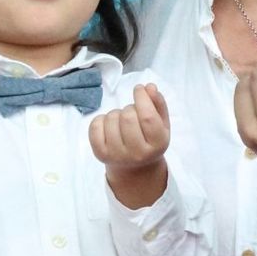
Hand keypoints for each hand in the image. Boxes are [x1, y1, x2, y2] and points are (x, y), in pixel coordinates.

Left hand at [90, 83, 169, 207]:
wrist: (134, 168)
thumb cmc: (149, 140)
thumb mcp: (161, 124)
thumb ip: (158, 104)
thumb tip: (149, 87)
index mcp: (157, 144)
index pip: (147, 117)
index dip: (142, 98)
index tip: (138, 89)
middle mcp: (137, 153)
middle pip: (128, 117)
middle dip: (129, 107)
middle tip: (132, 112)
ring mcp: (117, 155)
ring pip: (111, 119)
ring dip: (116, 113)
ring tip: (122, 122)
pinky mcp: (100, 154)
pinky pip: (95, 126)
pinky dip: (100, 119)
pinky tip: (109, 126)